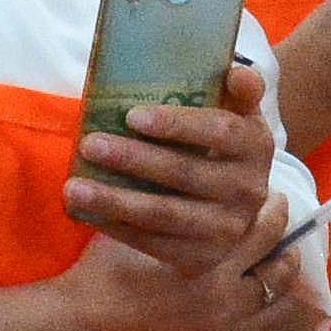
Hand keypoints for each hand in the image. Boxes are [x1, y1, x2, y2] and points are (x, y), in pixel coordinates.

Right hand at [66, 209, 315, 330]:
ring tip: (272, 273)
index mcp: (214, 261)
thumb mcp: (142, 220)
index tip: (275, 201)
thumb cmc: (106, 265)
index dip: (272, 213)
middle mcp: (226, 300)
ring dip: (272, 289)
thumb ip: (177, 204)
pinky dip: (242, 321)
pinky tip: (237, 309)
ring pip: (267, 310)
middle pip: (276, 273)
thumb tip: (199, 171)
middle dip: (284, 251)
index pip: (263, 233)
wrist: (80, 320)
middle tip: (286, 237)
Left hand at [73, 59, 285, 288]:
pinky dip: (116, 227)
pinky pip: (152, 243)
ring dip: (114, 200)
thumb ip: (239, 91)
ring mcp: (226, 230)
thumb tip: (235, 72)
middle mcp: (248, 191)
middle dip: (134, 158)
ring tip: (73, 187)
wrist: (232, 210)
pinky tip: (85, 212)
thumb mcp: (236, 115)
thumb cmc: (220, 147)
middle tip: (89, 144)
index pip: (220, 131)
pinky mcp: (201, 258)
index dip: (177, 124)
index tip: (132, 115)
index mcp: (257, 146)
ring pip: (164, 214)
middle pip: (185, 173)